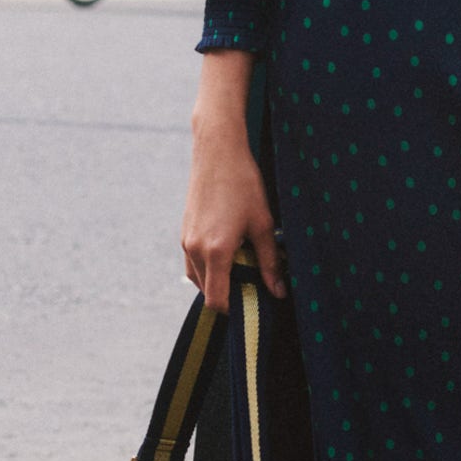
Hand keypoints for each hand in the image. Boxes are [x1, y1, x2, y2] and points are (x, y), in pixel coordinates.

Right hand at [182, 61, 288, 310]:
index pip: (216, 300)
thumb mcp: (263, 223)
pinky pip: (192, 262)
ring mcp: (185, 240)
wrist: (217, 151)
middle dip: (228, 293)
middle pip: (207, 292)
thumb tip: (278, 292)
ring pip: (198, 278)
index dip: (234, 309)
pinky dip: (208, 266)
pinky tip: (229, 250)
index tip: (253, 303)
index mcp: (215, 251)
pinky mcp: (183, 232)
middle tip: (254, 281)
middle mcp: (194, 249)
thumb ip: (270, 261)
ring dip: (218, 280)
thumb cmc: (244, 184)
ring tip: (243, 263)